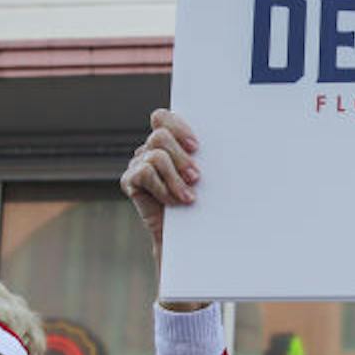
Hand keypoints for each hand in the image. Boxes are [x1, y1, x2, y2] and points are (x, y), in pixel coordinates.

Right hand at [118, 108, 200, 265]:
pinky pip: (145, 173)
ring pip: (156, 156)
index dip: (178, 127)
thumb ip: (204, 158)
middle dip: (181, 157)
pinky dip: (162, 188)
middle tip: (196, 177)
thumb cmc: (202, 204)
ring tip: (189, 197)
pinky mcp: (130, 181)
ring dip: (175, 177)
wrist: (188, 236)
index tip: (196, 147)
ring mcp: (138, 164)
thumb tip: (225, 140)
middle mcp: (150, 149)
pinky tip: (173, 202)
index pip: (162, 118)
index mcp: (168, 141)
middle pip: (160, 136)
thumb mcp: (206, 177)